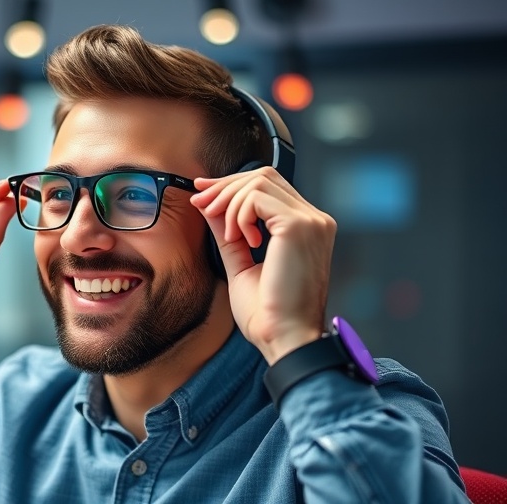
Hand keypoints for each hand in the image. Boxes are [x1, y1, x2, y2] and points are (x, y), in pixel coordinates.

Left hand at [189, 167, 336, 364]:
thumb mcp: (241, 264)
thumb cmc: (267, 314)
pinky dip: (239, 213)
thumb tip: (209, 205)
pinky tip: (241, 240)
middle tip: (201, 204)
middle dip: (225, 187)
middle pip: (264, 177)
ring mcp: (311, 221)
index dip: (232, 185)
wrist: (284, 339)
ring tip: (229, 236)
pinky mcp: (300, 226)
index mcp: (307, 228)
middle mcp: (315, 220)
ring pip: (258, 183)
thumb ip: (228, 233)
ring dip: (230, 204)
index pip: (269, 187)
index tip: (202, 192)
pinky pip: (257, 198)